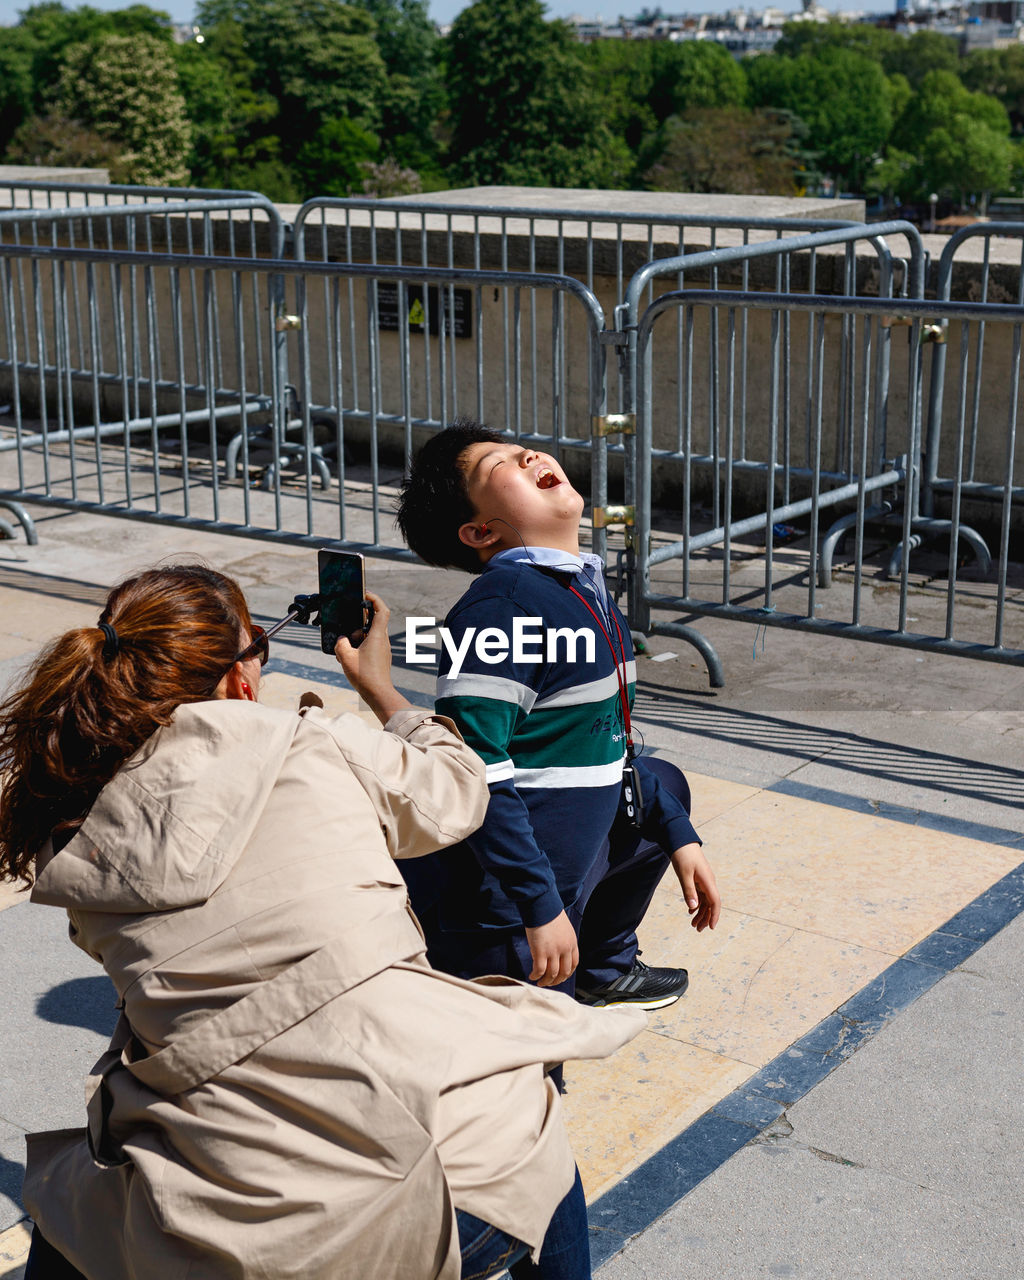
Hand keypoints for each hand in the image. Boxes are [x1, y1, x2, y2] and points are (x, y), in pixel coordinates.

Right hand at [335, 591, 408, 724]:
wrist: (378, 693)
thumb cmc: (365, 676)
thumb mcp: (345, 657)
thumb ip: (340, 643)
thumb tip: (341, 640)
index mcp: (377, 635)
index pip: (382, 610)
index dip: (375, 599)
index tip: (365, 595)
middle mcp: (382, 640)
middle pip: (374, 621)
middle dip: (360, 622)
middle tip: (349, 629)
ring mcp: (383, 648)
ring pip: (370, 633)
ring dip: (358, 636)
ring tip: (347, 646)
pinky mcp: (381, 656)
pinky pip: (370, 644)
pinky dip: (360, 645)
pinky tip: (350, 655)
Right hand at [525, 910, 578, 986]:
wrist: (542, 905)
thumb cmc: (549, 914)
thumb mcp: (563, 928)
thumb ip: (562, 940)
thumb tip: (555, 951)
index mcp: (572, 943)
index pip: (574, 964)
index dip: (567, 973)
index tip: (560, 977)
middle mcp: (565, 949)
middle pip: (564, 972)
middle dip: (556, 981)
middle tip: (549, 982)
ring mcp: (554, 951)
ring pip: (552, 974)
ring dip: (546, 981)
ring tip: (540, 982)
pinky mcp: (541, 952)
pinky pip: (540, 970)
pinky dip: (536, 976)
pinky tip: (532, 976)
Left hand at [671, 842, 720, 931]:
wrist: (681, 841)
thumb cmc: (683, 856)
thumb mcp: (684, 875)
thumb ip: (689, 891)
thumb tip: (694, 908)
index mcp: (708, 881)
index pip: (715, 902)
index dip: (714, 915)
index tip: (711, 927)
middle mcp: (708, 882)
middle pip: (710, 904)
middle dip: (705, 917)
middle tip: (697, 929)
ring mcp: (704, 881)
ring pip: (705, 900)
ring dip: (700, 912)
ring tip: (693, 924)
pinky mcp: (698, 879)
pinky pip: (700, 895)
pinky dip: (696, 904)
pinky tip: (691, 911)